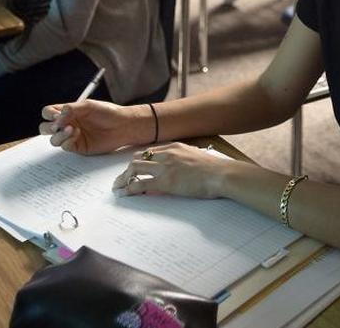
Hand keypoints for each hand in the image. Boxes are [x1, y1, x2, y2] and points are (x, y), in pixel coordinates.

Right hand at [41, 101, 149, 154]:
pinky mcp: (78, 147)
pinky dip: (67, 141)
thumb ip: (71, 109)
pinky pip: (65, 146)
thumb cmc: (107, 113)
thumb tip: (58, 116)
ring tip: (71, 129)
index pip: (49, 113)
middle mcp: (67, 124)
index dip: (49, 114)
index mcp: (68, 112)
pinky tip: (77, 134)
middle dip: (48, 128)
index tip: (57, 115)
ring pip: (53, 139)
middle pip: (45, 128)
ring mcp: (71, 136)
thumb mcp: (88, 106)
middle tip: (57, 126)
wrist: (122, 126)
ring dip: (59, 135)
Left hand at [112, 143, 231, 198]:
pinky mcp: (165, 182)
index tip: (134, 168)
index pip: (150, 151)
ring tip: (118, 187)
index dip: (139, 160)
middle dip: (128, 169)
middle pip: (138, 158)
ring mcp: (165, 167)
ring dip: (124, 178)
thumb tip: (182, 168)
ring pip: (135, 168)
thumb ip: (186, 159)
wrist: (221, 174)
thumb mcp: (198, 157)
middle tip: (121, 179)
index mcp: (175, 147)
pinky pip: (141, 184)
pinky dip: (129, 189)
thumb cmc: (216, 169)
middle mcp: (167, 154)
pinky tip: (125, 194)